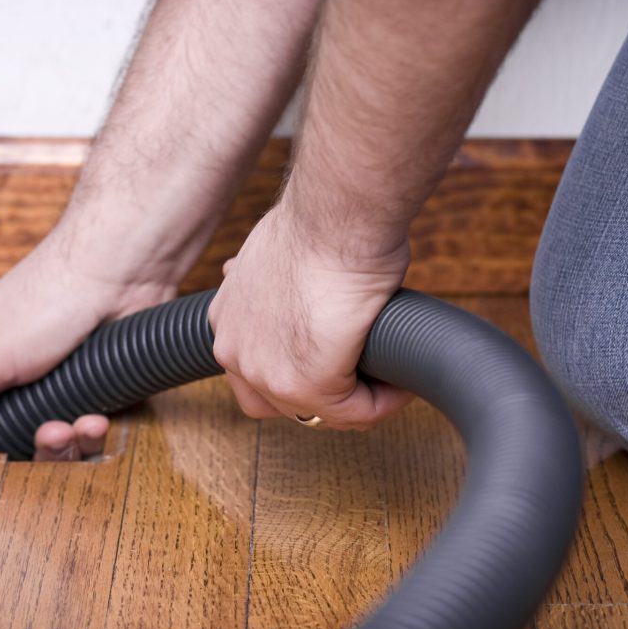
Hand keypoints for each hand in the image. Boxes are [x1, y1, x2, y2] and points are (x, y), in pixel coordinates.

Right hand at [0, 220, 176, 459]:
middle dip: (9, 456)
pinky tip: (95, 419)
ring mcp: (49, 388)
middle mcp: (2, 381)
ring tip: (65, 428)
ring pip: (42, 446)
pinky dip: (90, 433)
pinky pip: (84, 435)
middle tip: (22, 447)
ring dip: (57, 446)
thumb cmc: (48, 297)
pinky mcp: (90, 393)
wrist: (120, 276)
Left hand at [208, 202, 413, 430]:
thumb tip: (286, 290)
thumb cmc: (321, 224)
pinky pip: (355, 413)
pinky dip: (384, 402)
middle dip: (323, 394)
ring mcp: (266, 372)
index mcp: (226, 319)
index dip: (299, 369)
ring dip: (356, 402)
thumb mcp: (277, 255)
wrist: (337, 215)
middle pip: (277, 402)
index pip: (254, 371)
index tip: (338, 358)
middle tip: (363, 378)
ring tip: (387, 382)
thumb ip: (274, 285)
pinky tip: (401, 383)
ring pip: (317, 412)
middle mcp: (233, 350)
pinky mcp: (308, 384)